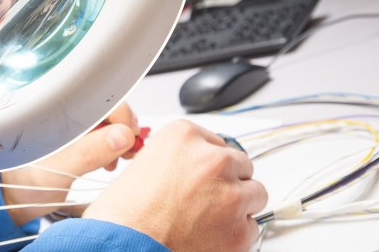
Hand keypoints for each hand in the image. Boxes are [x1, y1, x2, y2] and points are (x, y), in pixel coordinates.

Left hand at [0, 103, 138, 225]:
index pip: (102, 99)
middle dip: (124, 130)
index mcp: (59, 113)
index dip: (123, 118)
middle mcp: (67, 115)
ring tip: (115, 161)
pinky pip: (103, 135)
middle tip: (128, 153)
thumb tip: (122, 136)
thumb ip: (88, 153)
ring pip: (108, 123)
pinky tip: (108, 162)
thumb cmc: (22, 182)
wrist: (11, 198)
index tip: (131, 140)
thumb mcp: (56, 171)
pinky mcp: (76, 139)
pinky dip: (112, 147)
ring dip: (120, 140)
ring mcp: (73, 127)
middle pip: (109, 109)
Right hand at [83, 119, 267, 251]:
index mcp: (185, 136)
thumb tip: (194, 165)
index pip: (217, 143)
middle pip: (241, 165)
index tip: (199, 177)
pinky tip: (210, 237)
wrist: (123, 245)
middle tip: (205, 200)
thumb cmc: (124, 215)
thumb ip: (178, 157)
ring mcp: (230, 194)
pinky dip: (236, 234)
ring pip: (255, 193)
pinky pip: (252, 227)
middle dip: (227, 182)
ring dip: (238, 205)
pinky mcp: (240, 228)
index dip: (207, 164)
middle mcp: (212, 160)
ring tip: (209, 219)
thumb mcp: (145, 162)